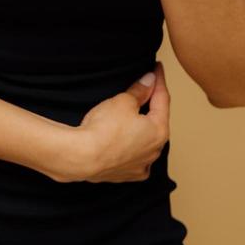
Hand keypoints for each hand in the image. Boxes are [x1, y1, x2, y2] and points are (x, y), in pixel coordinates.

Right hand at [65, 61, 169, 182]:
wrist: (81, 157)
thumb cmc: (104, 129)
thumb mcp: (123, 101)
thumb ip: (140, 90)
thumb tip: (149, 81)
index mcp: (159, 131)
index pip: (162, 99)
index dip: (159, 80)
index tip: (157, 69)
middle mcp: (154, 152)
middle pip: (156, 122)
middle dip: (151, 106)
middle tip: (147, 88)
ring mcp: (140, 166)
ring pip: (145, 142)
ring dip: (141, 128)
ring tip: (132, 115)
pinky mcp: (125, 175)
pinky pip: (132, 158)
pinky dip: (131, 149)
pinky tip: (125, 142)